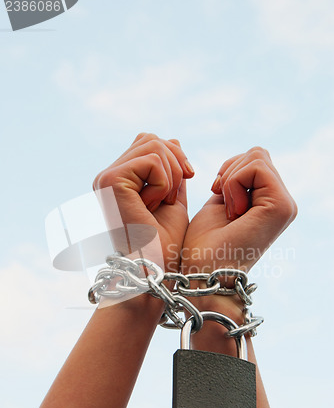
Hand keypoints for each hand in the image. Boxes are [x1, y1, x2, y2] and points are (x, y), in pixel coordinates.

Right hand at [93, 132, 193, 271]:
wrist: (157, 268)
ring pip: (153, 145)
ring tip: (160, 203)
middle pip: (151, 139)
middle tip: (172, 196)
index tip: (187, 177)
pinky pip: (152, 161)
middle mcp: (106, 176)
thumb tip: (174, 140)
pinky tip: (152, 205)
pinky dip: (163, 184)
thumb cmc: (165, 242)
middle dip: (175, 162)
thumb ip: (171, 171)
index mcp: (118, 180)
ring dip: (170, 176)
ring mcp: (105, 178)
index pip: (148, 142)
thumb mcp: (172, 198)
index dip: (174, 155)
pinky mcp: (110, 182)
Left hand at [182, 147, 296, 274]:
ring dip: (230, 181)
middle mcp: (283, 203)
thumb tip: (232, 156)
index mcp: (270, 203)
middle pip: (257, 153)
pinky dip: (233, 184)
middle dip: (229, 173)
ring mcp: (285, 205)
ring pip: (257, 156)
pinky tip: (232, 212)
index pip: (254, 158)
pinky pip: (255, 167)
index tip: (217, 197)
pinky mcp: (281, 207)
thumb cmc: (204, 245)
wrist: (202, 275)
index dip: (228, 172)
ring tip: (229, 213)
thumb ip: (233, 180)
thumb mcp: (220, 202)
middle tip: (223, 206)